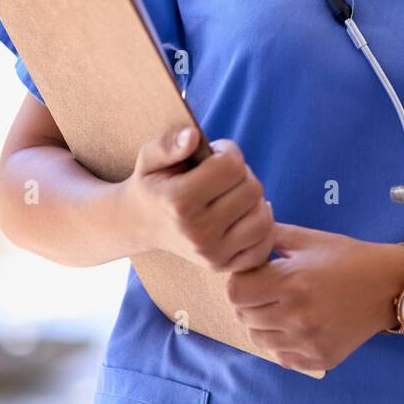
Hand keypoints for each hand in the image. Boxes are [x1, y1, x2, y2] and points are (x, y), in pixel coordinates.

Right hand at [122, 125, 275, 271]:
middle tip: (222, 176)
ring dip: (254, 201)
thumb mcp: (149, 157)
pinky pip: (263, 247)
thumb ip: (168, 143)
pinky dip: (262, 228)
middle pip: (251, 190)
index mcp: (178, 202)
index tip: (214, 155)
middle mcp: (197, 232)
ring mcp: (211, 254)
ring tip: (233, 195)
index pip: (231, 166)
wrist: (140, 224)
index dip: (227, 152)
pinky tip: (245, 215)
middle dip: (242, 175)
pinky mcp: (223, 266)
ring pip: (263, 218)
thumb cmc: (153, 184)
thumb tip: (193, 136)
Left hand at [224, 224, 403, 371]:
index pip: (236, 292)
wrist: (389, 286)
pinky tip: (298, 325)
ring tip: (284, 307)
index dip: (241, 280)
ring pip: (258, 339)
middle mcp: (298, 317)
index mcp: (292, 282)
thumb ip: (271, 236)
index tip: (257, 274)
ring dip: (263, 323)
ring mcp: (308, 342)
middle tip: (271, 289)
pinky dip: (281, 342)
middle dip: (251, 300)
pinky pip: (280, 356)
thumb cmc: (348, 258)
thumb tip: (243, 233)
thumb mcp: (310, 240)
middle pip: (244, 316)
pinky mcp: (319, 360)